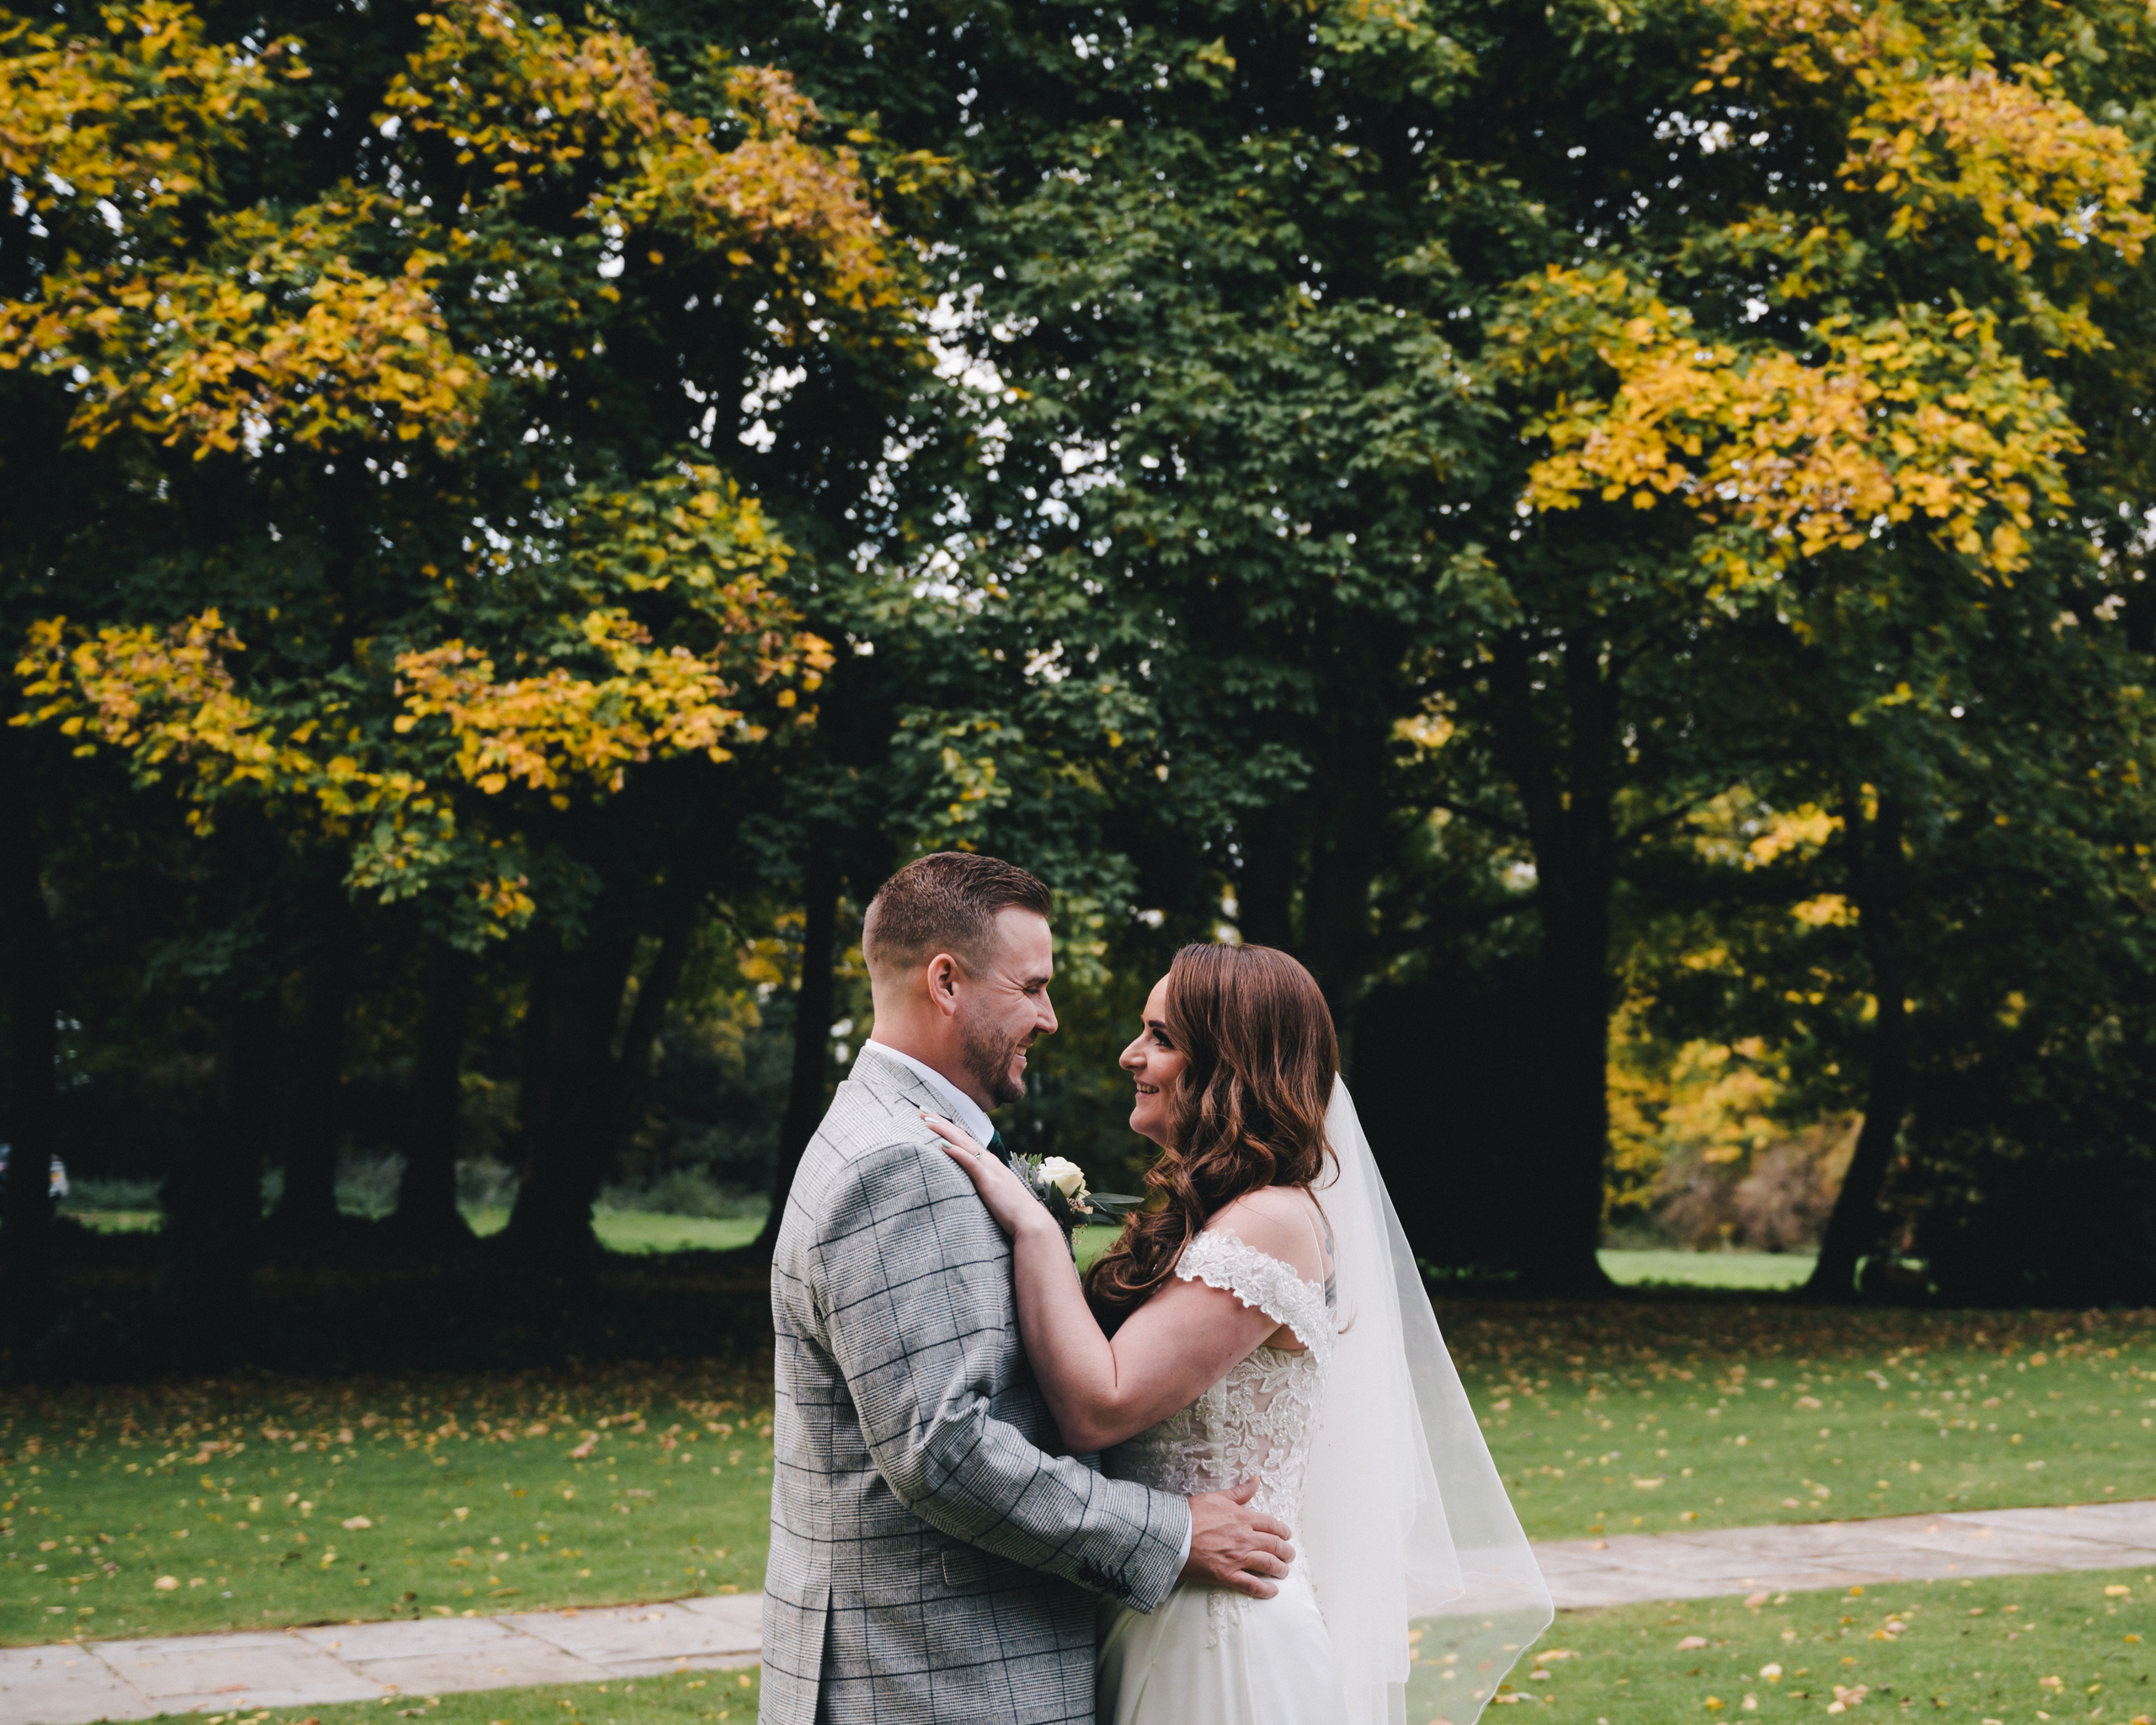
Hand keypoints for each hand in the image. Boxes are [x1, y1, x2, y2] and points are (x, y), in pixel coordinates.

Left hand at [922, 1111, 1048, 1239]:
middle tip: (922, 1110)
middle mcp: (988, 1160)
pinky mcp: (988, 1180)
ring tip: (927, 1120)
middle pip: (961, 1136)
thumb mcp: (994, 1191)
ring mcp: (989, 1168)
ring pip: (963, 1144)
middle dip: (941, 1122)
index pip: (965, 1140)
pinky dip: (956, 1152)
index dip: (948, 1127)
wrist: (1030, 1220)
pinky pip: (970, 1163)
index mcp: (989, 1162)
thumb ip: (983, 1183)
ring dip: (944, 1131)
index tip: (931, 1118)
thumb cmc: (1012, 1210)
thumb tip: (970, 1183)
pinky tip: (943, 1145)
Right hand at [1181, 1478, 1294, 1599]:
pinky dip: (1265, 1590)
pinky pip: (1252, 1585)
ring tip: (1284, 1571)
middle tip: (1289, 1555)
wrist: (1172, 1535)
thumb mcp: (1216, 1497)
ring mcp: (1237, 1558)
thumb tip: (1256, 1480)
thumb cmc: (1191, 1515)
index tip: (1286, 1535)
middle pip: (1274, 1546)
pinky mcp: (1227, 1575)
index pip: (1271, 1525)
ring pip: (1268, 1565)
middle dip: (1286, 1551)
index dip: (1282, 1531)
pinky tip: (1272, 1591)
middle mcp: (1244, 1539)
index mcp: (1243, 1518)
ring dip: (1280, 1569)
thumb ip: (1239, 1492)